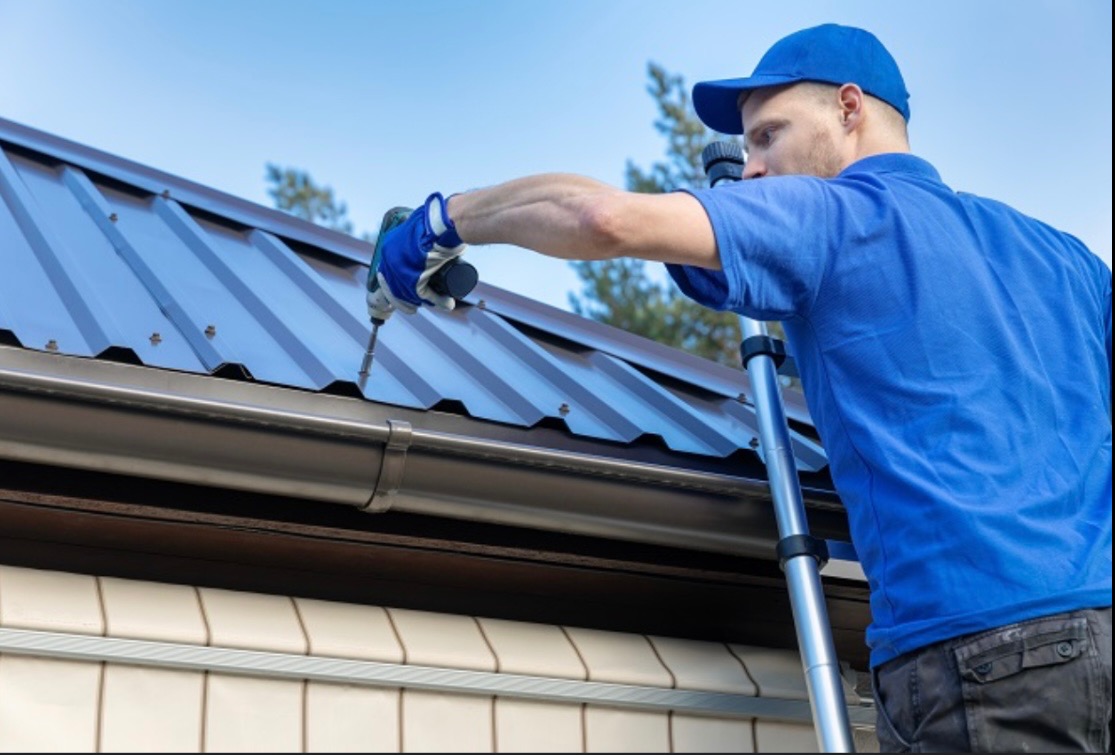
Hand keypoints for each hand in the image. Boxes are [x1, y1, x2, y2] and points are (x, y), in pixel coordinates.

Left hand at [370, 193, 466, 318]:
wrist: (445, 223)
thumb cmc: (438, 221)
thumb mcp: (422, 226)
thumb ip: (420, 232)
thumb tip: (429, 238)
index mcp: (389, 246)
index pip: (389, 271)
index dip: (397, 284)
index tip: (406, 290)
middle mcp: (390, 260)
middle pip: (395, 287)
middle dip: (406, 299)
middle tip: (416, 304)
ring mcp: (400, 271)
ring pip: (408, 294)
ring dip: (424, 301)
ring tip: (438, 302)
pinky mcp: (413, 280)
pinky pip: (424, 295)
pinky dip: (437, 301)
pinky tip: (446, 303)